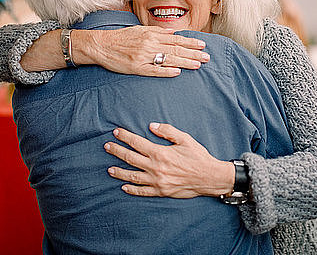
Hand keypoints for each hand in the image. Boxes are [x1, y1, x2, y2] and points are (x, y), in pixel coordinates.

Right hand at [74, 26, 209, 76]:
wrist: (102, 45)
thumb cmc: (122, 38)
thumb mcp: (140, 29)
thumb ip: (158, 32)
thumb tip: (174, 33)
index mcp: (152, 35)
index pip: (176, 39)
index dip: (191, 42)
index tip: (203, 45)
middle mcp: (150, 44)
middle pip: (176, 49)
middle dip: (193, 53)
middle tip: (207, 57)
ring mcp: (143, 56)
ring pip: (168, 59)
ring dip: (185, 62)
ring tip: (197, 65)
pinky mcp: (136, 68)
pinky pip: (154, 70)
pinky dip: (166, 71)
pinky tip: (177, 72)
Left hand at [104, 123, 233, 197]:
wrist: (209, 177)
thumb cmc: (198, 156)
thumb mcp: (185, 139)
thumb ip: (167, 131)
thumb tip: (151, 126)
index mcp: (160, 153)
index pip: (137, 143)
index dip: (125, 137)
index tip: (116, 132)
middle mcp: (156, 168)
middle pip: (130, 158)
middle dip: (117, 151)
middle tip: (107, 146)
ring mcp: (157, 181)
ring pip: (133, 176)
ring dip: (120, 172)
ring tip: (109, 169)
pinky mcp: (161, 191)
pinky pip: (143, 191)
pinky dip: (132, 189)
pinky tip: (124, 186)